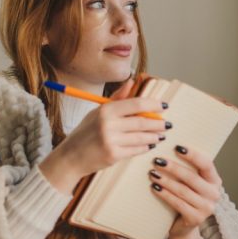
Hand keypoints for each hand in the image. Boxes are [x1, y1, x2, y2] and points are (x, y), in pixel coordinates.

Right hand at [41, 78, 169, 190]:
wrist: (71, 157)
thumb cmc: (85, 133)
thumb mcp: (98, 112)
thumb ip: (117, 98)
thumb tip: (132, 81)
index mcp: (106, 110)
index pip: (136, 104)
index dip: (153, 105)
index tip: (164, 106)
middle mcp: (108, 124)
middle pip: (142, 122)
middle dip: (158, 123)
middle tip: (166, 124)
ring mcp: (111, 141)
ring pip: (142, 137)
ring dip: (154, 136)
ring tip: (160, 135)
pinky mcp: (114, 155)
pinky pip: (136, 150)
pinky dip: (145, 147)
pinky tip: (150, 145)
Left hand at [148, 144, 222, 238]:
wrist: (183, 226)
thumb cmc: (185, 198)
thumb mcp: (190, 183)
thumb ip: (187, 169)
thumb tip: (167, 148)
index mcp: (215, 180)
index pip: (207, 164)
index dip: (192, 155)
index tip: (177, 147)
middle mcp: (214, 194)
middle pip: (192, 178)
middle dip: (173, 168)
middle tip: (157, 160)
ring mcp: (206, 208)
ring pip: (183, 191)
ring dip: (166, 181)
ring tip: (152, 174)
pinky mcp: (196, 219)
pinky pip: (178, 203)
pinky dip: (165, 195)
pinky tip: (155, 188)